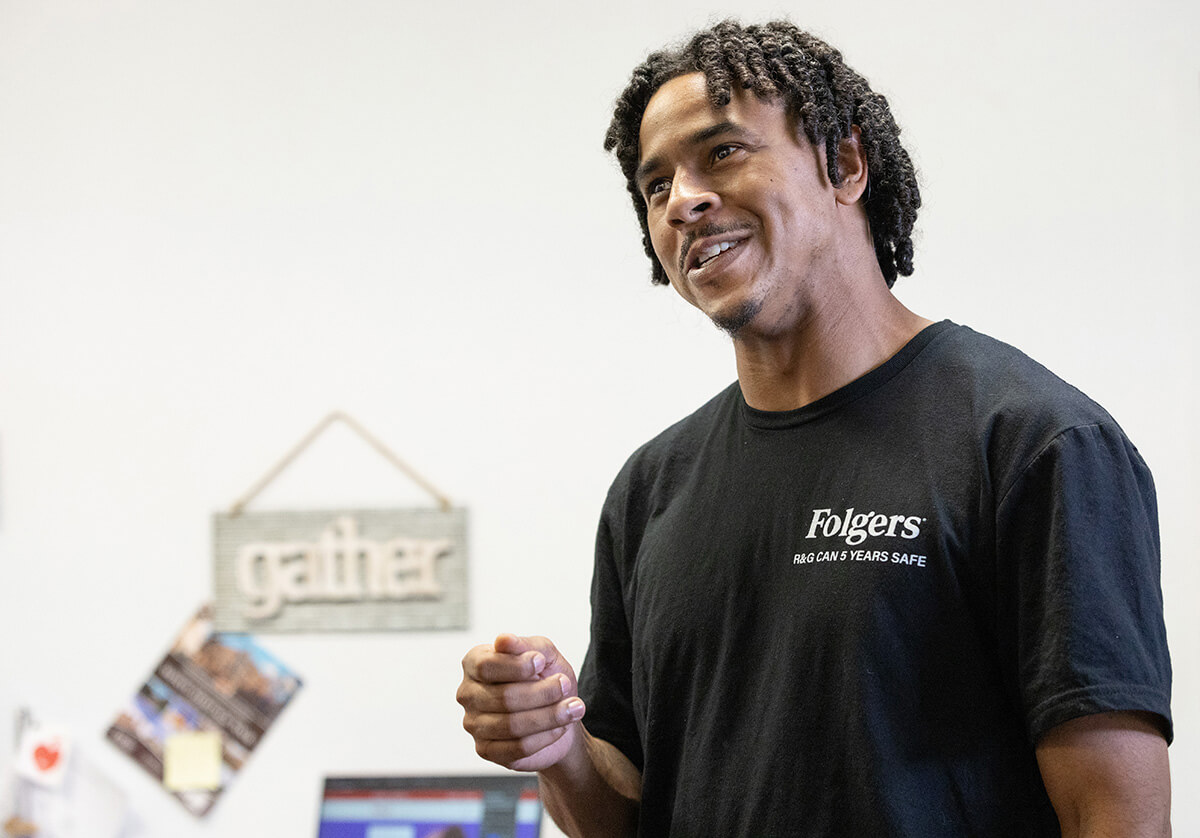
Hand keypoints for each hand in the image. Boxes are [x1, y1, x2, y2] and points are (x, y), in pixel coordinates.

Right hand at [457, 634, 585, 771]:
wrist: (559, 713)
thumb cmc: (546, 677)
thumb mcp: (544, 654)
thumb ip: (526, 645)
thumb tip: (503, 640)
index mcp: (474, 663)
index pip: (486, 666)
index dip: (517, 665)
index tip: (541, 662)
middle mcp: (468, 694)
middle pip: (503, 697)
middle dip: (542, 692)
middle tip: (566, 685)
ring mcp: (474, 724)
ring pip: (512, 725)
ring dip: (550, 716)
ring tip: (574, 708)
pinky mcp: (487, 750)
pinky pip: (518, 747)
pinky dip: (545, 737)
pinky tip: (560, 727)